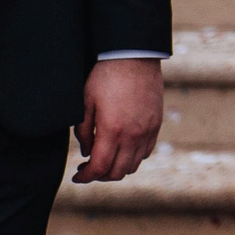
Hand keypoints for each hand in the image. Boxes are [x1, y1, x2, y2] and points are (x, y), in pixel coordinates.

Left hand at [73, 57, 164, 182]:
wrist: (134, 57)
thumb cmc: (106, 76)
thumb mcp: (86, 102)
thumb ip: (84, 132)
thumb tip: (87, 152)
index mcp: (113, 130)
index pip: (99, 167)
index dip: (86, 177)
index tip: (77, 176)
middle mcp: (133, 135)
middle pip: (118, 172)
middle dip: (100, 176)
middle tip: (89, 169)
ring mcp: (148, 130)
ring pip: (134, 165)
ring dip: (118, 168)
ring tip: (106, 160)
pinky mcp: (156, 124)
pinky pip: (146, 151)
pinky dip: (133, 157)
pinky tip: (122, 148)